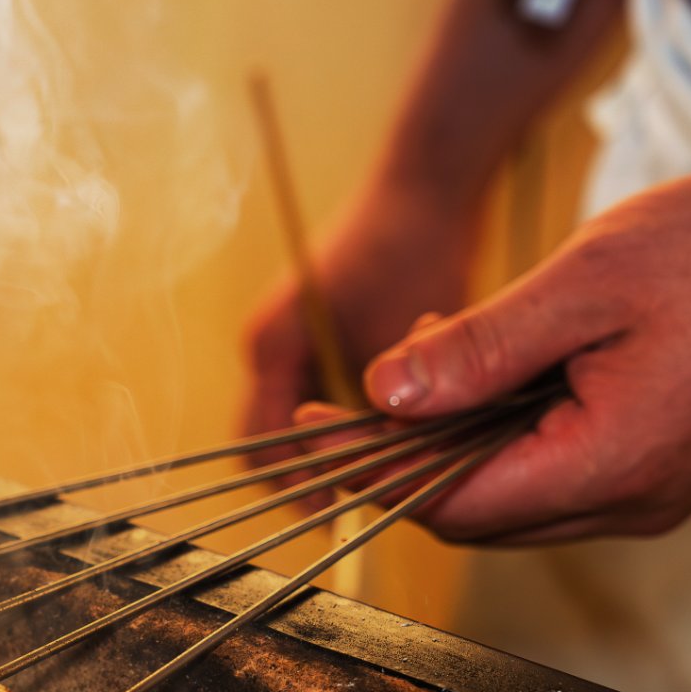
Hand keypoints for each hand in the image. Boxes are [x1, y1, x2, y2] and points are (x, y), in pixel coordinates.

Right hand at [240, 185, 472, 466]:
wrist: (429, 184)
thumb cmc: (413, 248)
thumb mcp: (399, 343)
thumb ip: (379, 412)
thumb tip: (374, 475)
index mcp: (272, 343)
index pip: (262, 446)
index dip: (299, 484)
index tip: (337, 507)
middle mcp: (269, 344)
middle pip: (271, 439)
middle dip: (317, 469)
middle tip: (364, 493)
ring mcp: (289, 339)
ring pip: (297, 421)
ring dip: (336, 445)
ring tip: (383, 461)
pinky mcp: (315, 335)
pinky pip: (319, 397)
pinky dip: (349, 420)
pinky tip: (393, 425)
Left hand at [348, 162, 690, 542]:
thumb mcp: (589, 281)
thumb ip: (482, 347)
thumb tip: (386, 393)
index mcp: (609, 469)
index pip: (450, 508)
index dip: (373, 470)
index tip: (316, 421)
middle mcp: (635, 504)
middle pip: (479, 514)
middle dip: (413, 453)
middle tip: (381, 374)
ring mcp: (661, 492)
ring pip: (523, 493)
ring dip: (468, 437)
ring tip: (450, 348)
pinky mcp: (677, 467)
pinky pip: (570, 471)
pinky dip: (521, 428)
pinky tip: (515, 361)